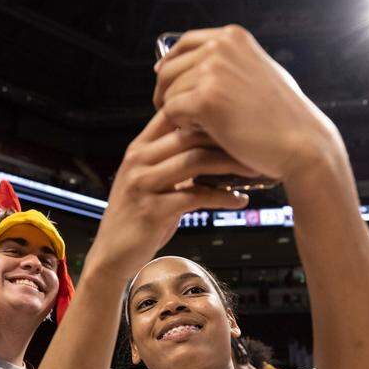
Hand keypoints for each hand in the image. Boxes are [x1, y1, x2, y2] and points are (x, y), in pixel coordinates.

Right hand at [90, 110, 251, 278]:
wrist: (112, 254)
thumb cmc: (138, 217)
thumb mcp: (150, 181)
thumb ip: (172, 161)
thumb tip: (210, 145)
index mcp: (138, 148)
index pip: (175, 114)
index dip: (208, 114)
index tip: (238, 123)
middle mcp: (138, 160)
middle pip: (190, 134)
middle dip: (227, 138)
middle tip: (256, 145)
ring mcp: (143, 184)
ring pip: (196, 161)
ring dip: (231, 165)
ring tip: (254, 170)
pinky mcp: (152, 210)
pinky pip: (197, 196)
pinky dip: (223, 197)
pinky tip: (239, 200)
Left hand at [154, 26, 342, 184]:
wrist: (302, 142)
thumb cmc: (284, 116)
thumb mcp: (259, 72)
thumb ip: (231, 64)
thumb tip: (198, 64)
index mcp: (233, 37)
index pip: (185, 43)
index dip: (169, 62)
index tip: (162, 79)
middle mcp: (221, 47)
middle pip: (170, 68)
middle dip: (166, 92)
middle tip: (171, 114)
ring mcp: (212, 71)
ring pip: (169, 92)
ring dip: (176, 113)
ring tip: (195, 128)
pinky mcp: (205, 99)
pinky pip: (171, 112)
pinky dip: (179, 126)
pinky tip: (198, 134)